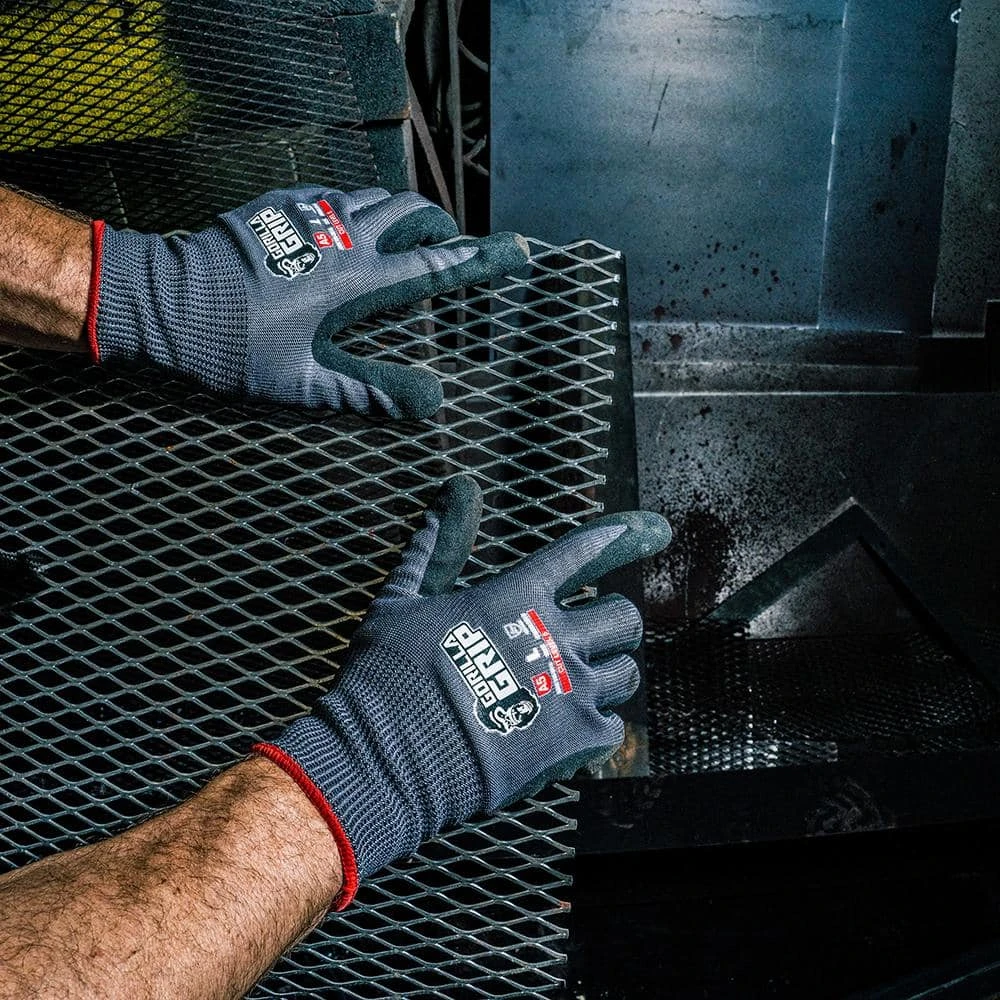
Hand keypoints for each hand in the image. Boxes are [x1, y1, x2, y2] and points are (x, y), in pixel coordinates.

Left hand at [87, 187, 528, 418]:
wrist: (166, 301)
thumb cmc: (235, 348)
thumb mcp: (305, 383)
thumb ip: (368, 389)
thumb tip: (427, 405)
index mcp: (357, 281)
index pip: (434, 265)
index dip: (478, 260)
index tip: (513, 250)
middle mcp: (343, 237)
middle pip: (413, 211)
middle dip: (441, 225)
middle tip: (450, 244)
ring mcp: (311, 213)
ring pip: (376, 196)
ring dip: (399, 214)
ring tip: (402, 238)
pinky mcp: (281, 202)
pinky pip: (335, 194)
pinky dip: (355, 208)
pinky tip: (345, 229)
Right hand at [254, 476, 671, 907]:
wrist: (386, 758)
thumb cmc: (388, 674)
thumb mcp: (401, 600)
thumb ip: (434, 545)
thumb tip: (453, 488)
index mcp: (515, 594)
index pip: (581, 552)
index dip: (614, 539)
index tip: (644, 531)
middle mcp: (554, 634)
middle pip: (624, 616)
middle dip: (612, 624)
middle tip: (589, 639)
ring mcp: (570, 688)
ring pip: (626, 671)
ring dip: (607, 676)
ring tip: (578, 687)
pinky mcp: (575, 740)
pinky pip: (615, 726)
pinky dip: (597, 727)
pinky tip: (568, 731)